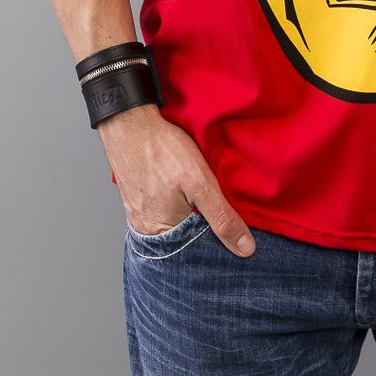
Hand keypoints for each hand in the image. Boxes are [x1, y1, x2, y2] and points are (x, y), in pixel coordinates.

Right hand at [97, 104, 256, 257]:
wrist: (130, 123)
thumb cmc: (163, 150)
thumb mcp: (201, 183)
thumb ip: (222, 217)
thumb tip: (245, 249)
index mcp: (162, 233)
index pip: (197, 252)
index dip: (217, 241)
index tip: (232, 229)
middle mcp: (146, 230)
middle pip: (183, 240)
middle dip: (202, 228)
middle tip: (212, 205)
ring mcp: (138, 215)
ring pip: (172, 225)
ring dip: (187, 216)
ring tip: (197, 198)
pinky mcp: (135, 200)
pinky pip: (159, 212)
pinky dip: (174, 206)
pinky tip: (180, 191)